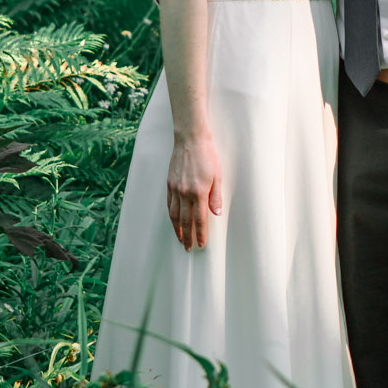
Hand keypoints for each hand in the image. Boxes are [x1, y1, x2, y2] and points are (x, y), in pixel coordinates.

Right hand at [167, 130, 222, 250]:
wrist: (190, 140)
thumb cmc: (207, 156)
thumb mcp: (217, 176)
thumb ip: (216, 196)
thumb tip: (216, 213)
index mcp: (199, 192)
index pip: (200, 219)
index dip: (200, 234)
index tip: (201, 244)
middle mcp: (185, 193)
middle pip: (185, 221)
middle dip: (187, 236)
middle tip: (188, 248)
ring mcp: (175, 189)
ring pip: (174, 215)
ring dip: (177, 229)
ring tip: (180, 239)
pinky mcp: (169, 184)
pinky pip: (169, 204)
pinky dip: (171, 216)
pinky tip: (174, 221)